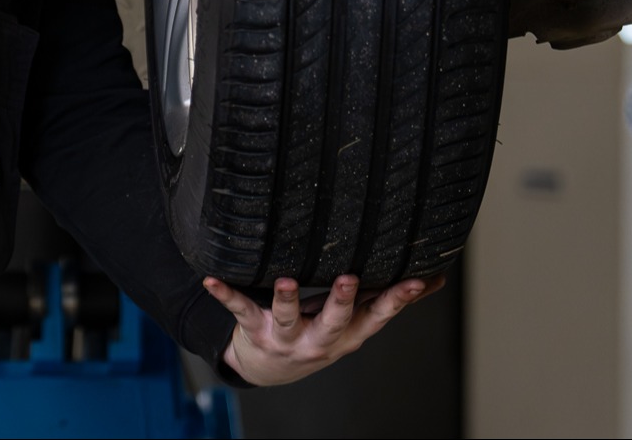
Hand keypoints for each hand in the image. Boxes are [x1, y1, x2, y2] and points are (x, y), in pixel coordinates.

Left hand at [207, 273, 443, 386]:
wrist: (269, 370)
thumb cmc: (318, 333)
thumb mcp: (355, 323)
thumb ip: (390, 299)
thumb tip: (436, 277)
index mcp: (347, 334)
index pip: (378, 316)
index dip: (397, 300)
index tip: (415, 280)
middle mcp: (318, 339)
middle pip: (333, 320)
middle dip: (341, 301)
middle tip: (349, 278)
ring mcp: (285, 336)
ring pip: (288, 316)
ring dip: (286, 299)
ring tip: (286, 281)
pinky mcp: (254, 329)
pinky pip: (239, 309)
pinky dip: (224, 293)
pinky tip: (210, 279)